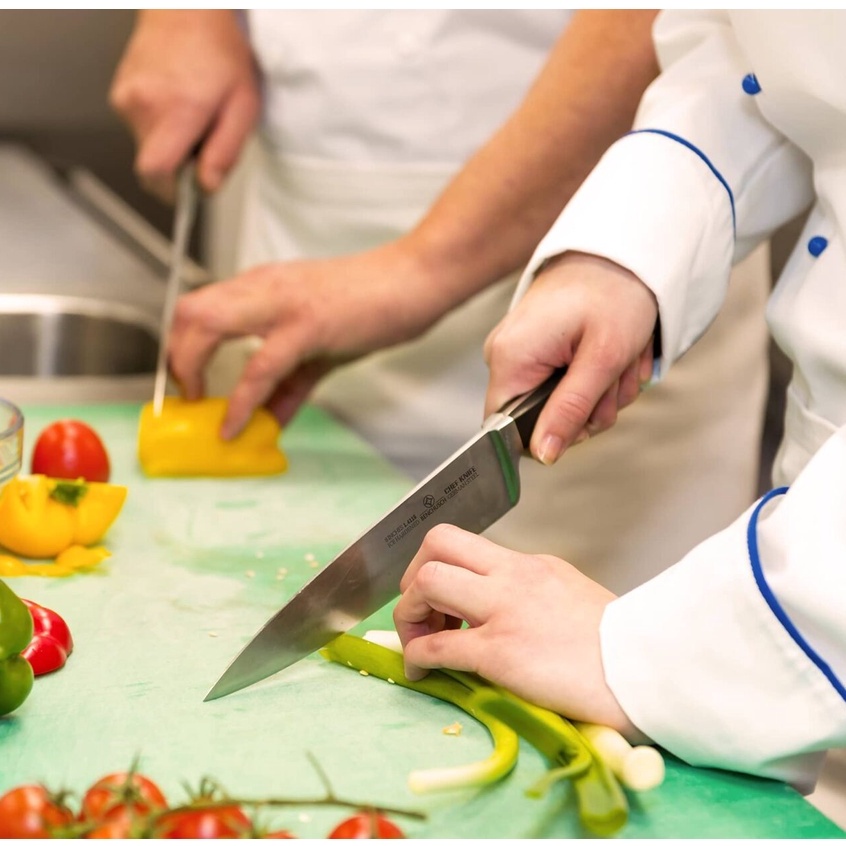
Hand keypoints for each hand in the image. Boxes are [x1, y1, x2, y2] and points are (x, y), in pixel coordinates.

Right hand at [109, 10, 259, 199]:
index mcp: (177, 110)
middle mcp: (143, 104)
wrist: (187, 10)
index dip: (171, 193)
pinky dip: (160, 127)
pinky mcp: (119, 94)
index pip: (155, 172)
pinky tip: (176, 103)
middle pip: (152, 166)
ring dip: (170, 144)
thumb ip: (225, 152)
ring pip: (146, 147)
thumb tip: (206, 188)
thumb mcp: (243, 107)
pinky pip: (140, 128)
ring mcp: (125, 98)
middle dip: (177, 167)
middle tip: (202, 141)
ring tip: (192, 114)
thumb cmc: (221, 54)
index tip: (187, 193)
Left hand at [168, 240, 448, 438]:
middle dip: (176, 357)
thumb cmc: (371, 304)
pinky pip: (259, 367)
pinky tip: (235, 425)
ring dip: (191, 369)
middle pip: (188, 311)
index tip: (186, 381)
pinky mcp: (306, 326)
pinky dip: (240, 401)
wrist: (412, 279)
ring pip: (207, 325)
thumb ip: (290, 384)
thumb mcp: (320, 348)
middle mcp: (262, 288)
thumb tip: (270, 420)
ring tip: (199, 405)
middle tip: (187, 395)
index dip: (182, 346)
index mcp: (262, 286)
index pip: (199, 306)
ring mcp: (281, 304)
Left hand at [393, 524, 640, 736]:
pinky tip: (422, 672)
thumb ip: (535, 597)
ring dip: (409, 613)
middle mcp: (513, 576)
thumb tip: (504, 615)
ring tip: (419, 642)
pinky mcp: (499, 651)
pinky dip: (417, 657)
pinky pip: (436, 645)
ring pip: (427, 581)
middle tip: (422, 610)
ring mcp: (504, 609)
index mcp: (532, 565)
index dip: (441, 568)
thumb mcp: (574, 598)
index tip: (443, 602)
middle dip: (414, 574)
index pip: (468, 546)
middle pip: (437, 542)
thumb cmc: (621, 646)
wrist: (649, 672)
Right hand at [483, 252, 657, 464]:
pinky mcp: (537, 347)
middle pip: (540, 419)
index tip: (585, 418)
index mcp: (511, 357)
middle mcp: (505, 355)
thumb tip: (543, 455)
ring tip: (620, 358)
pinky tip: (612, 353)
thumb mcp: (602, 358)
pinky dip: (596, 376)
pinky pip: (563, 383)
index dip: (546, 437)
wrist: (624, 249)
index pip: (505, 429)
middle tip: (616, 378)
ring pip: (560, 404)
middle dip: (589, 409)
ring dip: (601, 392)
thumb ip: (570, 410)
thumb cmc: (615, 291)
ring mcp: (520, 351)